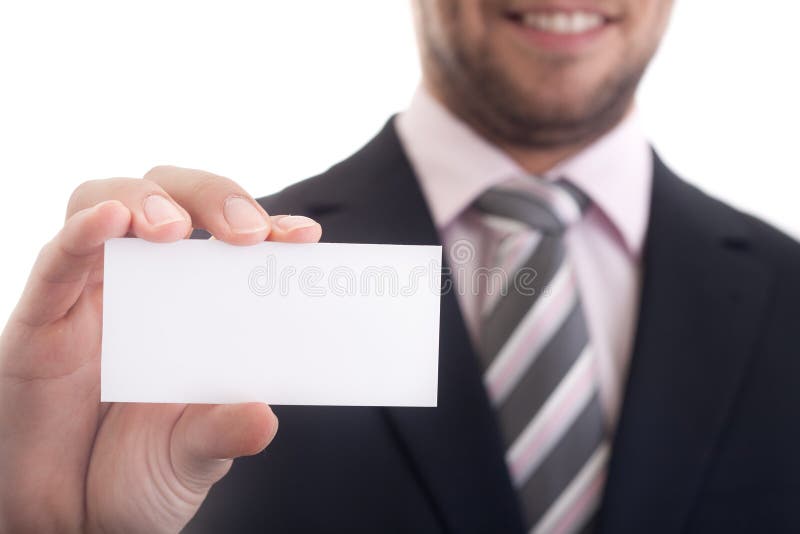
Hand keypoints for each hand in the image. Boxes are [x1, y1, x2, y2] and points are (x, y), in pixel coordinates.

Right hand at [0, 166, 321, 532]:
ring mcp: (91, 295)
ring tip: (173, 229)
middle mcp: (146, 288)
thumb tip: (261, 418)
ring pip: (107, 203)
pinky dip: (81, 232)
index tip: (303, 238)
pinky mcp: (41, 319)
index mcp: (197, 308)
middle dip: (213, 197)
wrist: (74, 520)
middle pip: (172, 197)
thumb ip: (223, 430)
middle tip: (247, 233)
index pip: (230, 241)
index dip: (267, 225)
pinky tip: (108, 221)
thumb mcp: (195, 453)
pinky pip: (56, 261)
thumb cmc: (139, 474)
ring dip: (145, 201)